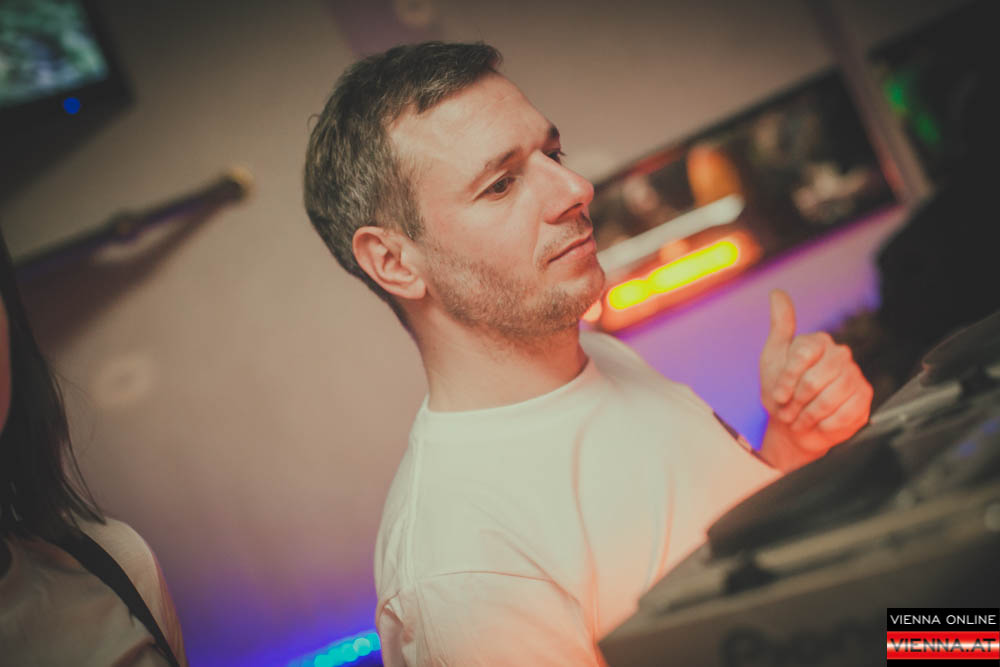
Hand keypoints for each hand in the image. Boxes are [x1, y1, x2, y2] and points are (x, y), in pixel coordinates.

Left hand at [759, 289, 872, 456]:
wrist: (796, 425)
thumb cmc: (783, 391)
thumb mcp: (773, 358)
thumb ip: (780, 327)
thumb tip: (777, 293)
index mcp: (819, 342)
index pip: (802, 355)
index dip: (787, 379)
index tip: (779, 394)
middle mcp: (840, 355)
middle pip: (813, 381)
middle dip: (796, 401)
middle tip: (789, 409)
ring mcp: (855, 376)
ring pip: (827, 400)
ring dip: (807, 415)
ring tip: (800, 417)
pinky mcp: (864, 399)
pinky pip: (842, 415)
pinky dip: (824, 425)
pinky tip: (819, 423)